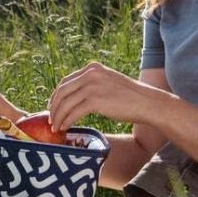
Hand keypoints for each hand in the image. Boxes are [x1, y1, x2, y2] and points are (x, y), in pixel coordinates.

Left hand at [47, 62, 168, 130]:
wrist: (147, 103)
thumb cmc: (130, 97)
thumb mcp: (108, 82)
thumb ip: (93, 85)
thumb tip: (74, 98)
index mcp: (92, 68)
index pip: (66, 81)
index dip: (56, 95)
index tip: (52, 107)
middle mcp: (90, 73)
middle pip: (62, 91)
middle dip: (54, 107)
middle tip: (51, 119)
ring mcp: (92, 86)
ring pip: (66, 103)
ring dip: (58, 116)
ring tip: (56, 127)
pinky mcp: (95, 100)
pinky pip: (74, 113)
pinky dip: (67, 121)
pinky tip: (65, 128)